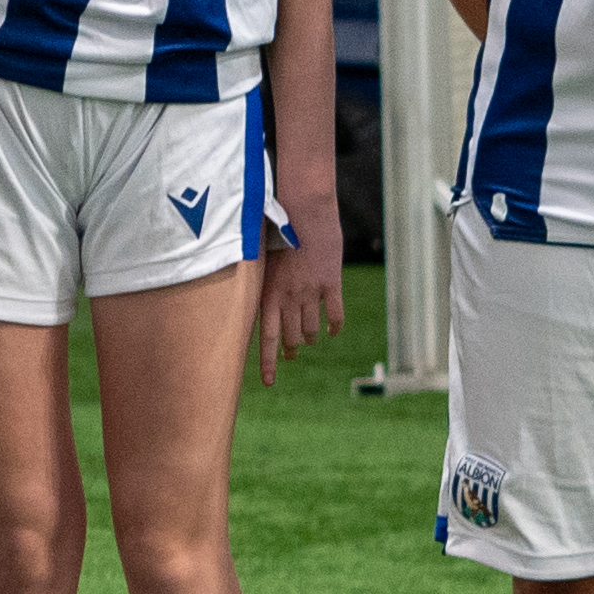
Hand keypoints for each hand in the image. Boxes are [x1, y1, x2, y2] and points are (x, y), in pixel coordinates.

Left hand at [256, 205, 346, 384]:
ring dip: (309, 337)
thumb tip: (258, 297)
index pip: (266, 337)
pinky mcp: (331, 283)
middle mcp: (289, 297)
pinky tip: (333, 331)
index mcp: (268, 292)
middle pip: (290, 335)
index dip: (267, 362)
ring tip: (308, 340)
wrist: (303, 210)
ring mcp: (311, 292)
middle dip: (290, 349)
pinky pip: (334, 314)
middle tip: (290, 356)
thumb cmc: (277, 228)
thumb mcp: (262, 257)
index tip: (269, 382)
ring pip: (311, 328)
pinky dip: (334, 326)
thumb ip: (263, 280)